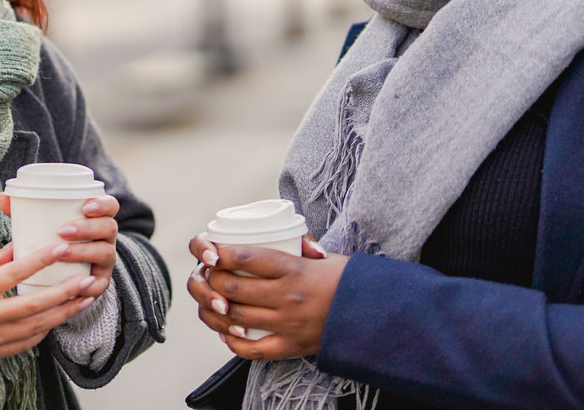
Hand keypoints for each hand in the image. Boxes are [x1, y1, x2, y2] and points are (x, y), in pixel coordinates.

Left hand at [0, 192, 118, 298]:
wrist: (59, 274)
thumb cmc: (49, 241)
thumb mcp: (41, 225)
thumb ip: (25, 210)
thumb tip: (2, 197)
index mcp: (96, 218)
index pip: (110, 205)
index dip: (103, 204)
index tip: (85, 206)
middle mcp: (105, 238)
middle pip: (109, 228)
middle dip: (88, 228)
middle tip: (62, 231)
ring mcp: (104, 261)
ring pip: (105, 253)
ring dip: (85, 251)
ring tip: (63, 253)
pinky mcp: (99, 283)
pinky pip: (100, 284)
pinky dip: (89, 284)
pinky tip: (78, 285)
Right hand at [0, 242, 96, 365]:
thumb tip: (18, 245)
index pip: (15, 273)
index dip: (40, 261)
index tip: (61, 248)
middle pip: (35, 304)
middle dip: (66, 292)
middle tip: (88, 279)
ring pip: (37, 326)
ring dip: (65, 312)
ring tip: (86, 299)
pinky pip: (27, 342)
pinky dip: (46, 329)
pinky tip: (60, 317)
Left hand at [187, 232, 345, 359]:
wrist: (374, 314)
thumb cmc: (346, 281)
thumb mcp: (323, 256)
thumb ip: (297, 246)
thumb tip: (278, 234)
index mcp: (294, 269)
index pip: (246, 257)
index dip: (221, 254)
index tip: (211, 251)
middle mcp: (287, 296)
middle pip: (235, 288)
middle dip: (213, 280)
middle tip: (209, 275)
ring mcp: (287, 323)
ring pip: (237, 317)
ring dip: (217, 310)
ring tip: (213, 301)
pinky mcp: (291, 347)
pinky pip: (252, 349)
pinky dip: (233, 342)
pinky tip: (227, 333)